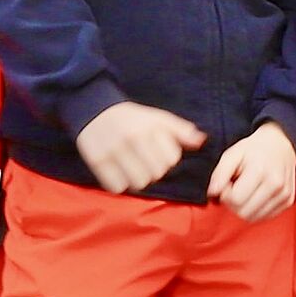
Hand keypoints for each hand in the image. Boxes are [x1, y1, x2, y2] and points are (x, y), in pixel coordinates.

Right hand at [76, 101, 205, 196]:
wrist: (93, 110)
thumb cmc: (132, 117)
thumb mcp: (157, 118)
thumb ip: (181, 130)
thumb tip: (201, 140)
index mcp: (149, 128)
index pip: (171, 159)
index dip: (168, 161)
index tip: (160, 156)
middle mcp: (132, 139)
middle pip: (156, 174)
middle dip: (155, 173)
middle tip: (146, 165)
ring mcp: (113, 150)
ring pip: (138, 183)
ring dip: (138, 181)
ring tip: (134, 171)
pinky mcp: (96, 161)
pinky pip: (116, 187)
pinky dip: (120, 184)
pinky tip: (120, 174)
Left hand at [205, 124, 295, 221]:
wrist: (280, 144)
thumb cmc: (253, 150)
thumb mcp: (232, 154)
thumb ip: (220, 174)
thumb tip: (212, 194)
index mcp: (260, 171)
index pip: (236, 200)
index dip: (225, 195)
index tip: (227, 184)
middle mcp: (276, 185)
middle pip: (244, 212)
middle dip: (233, 204)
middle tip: (235, 189)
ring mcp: (284, 194)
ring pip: (254, 218)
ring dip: (244, 208)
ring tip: (245, 192)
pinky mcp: (288, 201)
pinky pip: (265, 217)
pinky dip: (256, 210)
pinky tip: (255, 196)